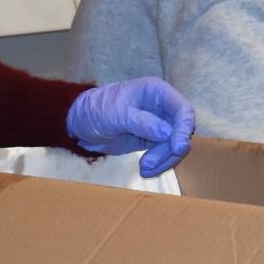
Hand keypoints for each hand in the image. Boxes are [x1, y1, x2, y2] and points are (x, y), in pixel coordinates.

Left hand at [68, 78, 195, 176]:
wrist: (81, 124)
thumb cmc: (97, 109)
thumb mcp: (116, 115)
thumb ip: (142, 122)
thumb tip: (168, 134)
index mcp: (157, 92)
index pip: (182, 109)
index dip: (183, 128)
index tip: (176, 148)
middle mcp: (163, 107)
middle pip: (181, 131)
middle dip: (168, 150)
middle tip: (147, 163)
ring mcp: (159, 125)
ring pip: (174, 146)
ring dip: (163, 160)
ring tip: (144, 169)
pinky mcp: (153, 140)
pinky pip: (164, 154)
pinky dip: (158, 164)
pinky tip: (145, 171)